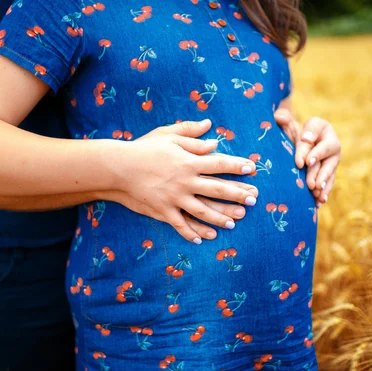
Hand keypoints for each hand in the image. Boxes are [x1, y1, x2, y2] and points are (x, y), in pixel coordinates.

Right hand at [102, 119, 258, 242]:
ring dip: (221, 217)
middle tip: (254, 199)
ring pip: (203, 211)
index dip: (237, 166)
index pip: (219, 163)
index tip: (252, 168)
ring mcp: (175, 198)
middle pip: (217, 189)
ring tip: (234, 222)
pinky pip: (181, 224)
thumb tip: (211, 130)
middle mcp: (185, 181)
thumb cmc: (143, 149)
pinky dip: (192, 232)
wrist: (118, 168)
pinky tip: (203, 238)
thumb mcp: (167, 135)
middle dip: (238, 194)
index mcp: (188, 161)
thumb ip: (191, 134)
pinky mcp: (163, 210)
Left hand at [274, 110, 340, 206]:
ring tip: (317, 194)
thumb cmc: (292, 130)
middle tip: (311, 184)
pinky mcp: (330, 171)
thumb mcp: (288, 124)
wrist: (301, 141)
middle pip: (327, 155)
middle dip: (318, 170)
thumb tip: (280, 117)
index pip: (315, 135)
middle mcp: (331, 142)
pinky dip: (324, 192)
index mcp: (321, 126)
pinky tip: (319, 202)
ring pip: (330, 170)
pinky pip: (329, 182)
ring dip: (324, 183)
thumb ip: (283, 120)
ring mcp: (332, 158)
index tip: (304, 162)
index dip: (310, 149)